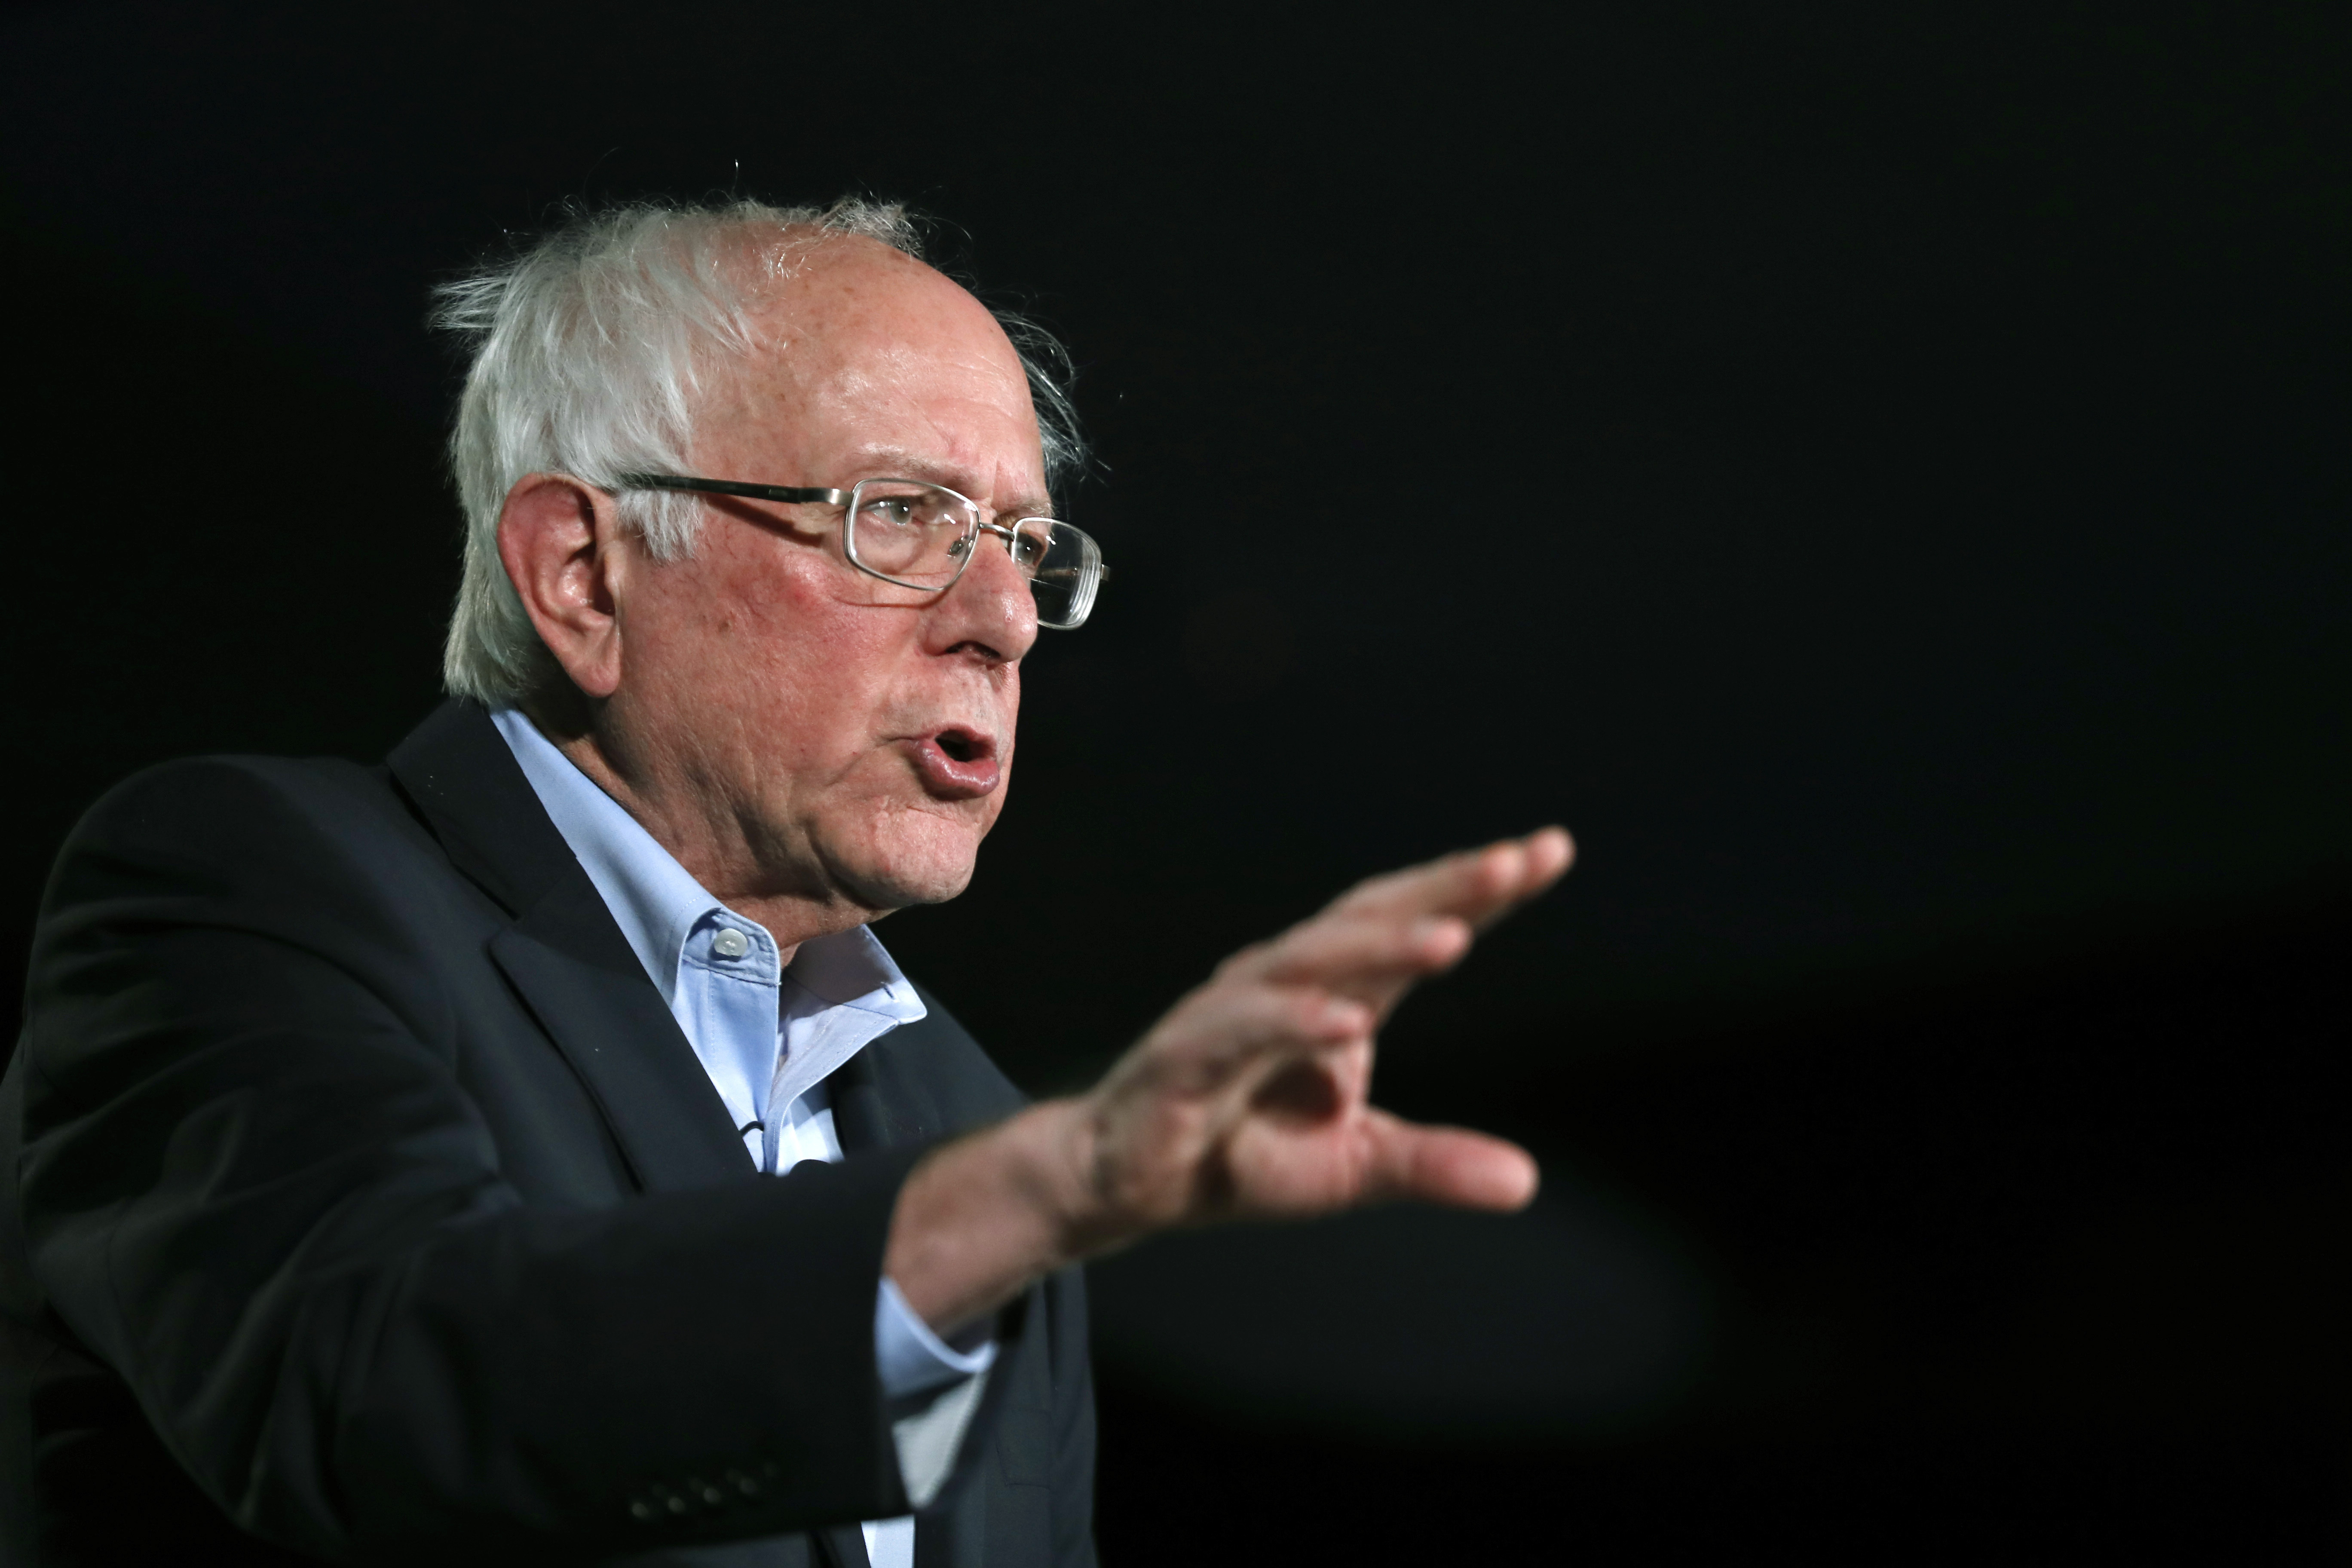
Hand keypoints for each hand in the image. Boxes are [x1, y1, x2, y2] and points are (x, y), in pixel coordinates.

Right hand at [1067, 826, 1572, 1247]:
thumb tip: (1526, 1183)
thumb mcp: (1356, 1167)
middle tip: (1516, 861)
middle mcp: (1289, 982)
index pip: (1416, 924)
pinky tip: (1345, 1021)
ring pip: (1315, 961)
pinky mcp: (1188, 1053)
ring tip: (1451, 939)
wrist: (1133, 1184)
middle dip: (1445, 889)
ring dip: (1382, 947)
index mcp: (1339, 994)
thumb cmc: (1245, 1156)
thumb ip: (1434, 1164)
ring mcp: (1234, 1009)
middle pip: (1374, 918)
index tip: (1550, 851)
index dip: (1477, 890)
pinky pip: (1244, 1026)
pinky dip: (1294, 1019)